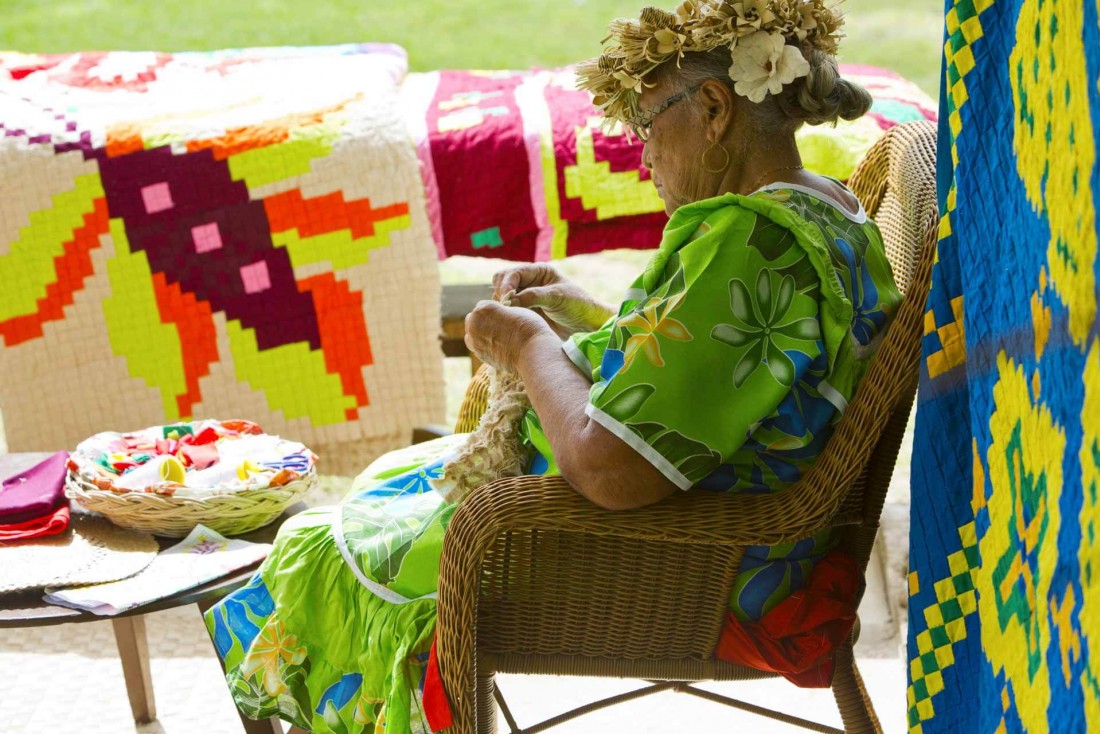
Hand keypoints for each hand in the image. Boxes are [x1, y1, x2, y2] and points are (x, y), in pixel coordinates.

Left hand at [464, 300, 554, 372]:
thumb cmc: (529, 328)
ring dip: (480, 334)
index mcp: (483, 308)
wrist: (533, 352)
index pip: (482, 306)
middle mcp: (474, 323)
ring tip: (498, 337)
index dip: (493, 310)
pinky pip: (478, 347)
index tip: (503, 316)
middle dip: (482, 321)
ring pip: (472, 334)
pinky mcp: (479, 355)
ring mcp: (475, 340)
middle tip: (499, 327)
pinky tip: (499, 346)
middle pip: (473, 319)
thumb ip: (500, 311)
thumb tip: (494, 316)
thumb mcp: (515, 310)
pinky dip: (485, 346)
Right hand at [492, 264, 613, 335]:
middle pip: (502, 281)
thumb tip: (508, 300)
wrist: (587, 325)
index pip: (513, 273)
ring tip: (510, 316)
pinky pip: (508, 310)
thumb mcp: (556, 297)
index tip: (506, 299)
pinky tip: (511, 321)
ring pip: (502, 296)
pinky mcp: (525, 311)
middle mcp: (530, 281)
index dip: (506, 284)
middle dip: (501, 292)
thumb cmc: (577, 305)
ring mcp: (526, 296)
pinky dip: (505, 314)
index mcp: (539, 271)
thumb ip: (533, 296)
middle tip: (506, 308)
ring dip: (502, 304)